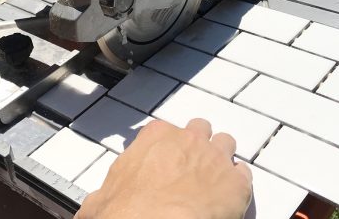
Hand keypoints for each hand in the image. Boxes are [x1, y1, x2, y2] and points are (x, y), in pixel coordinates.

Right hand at [76, 119, 252, 218]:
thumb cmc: (127, 213)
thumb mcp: (99, 201)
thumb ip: (103, 194)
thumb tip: (94, 206)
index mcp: (155, 137)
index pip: (163, 130)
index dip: (164, 146)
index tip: (162, 161)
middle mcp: (188, 139)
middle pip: (200, 128)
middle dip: (197, 143)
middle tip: (191, 164)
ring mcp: (216, 158)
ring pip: (226, 143)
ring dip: (220, 157)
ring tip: (213, 176)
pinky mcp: (237, 182)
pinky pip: (243, 173)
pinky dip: (237, 182)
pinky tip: (229, 195)